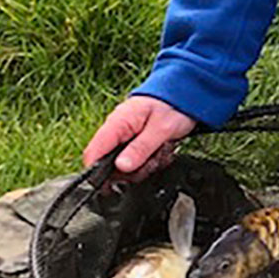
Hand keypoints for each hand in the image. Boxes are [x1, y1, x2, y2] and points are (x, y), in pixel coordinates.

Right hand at [82, 95, 197, 175]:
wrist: (184, 93)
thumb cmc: (173, 105)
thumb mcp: (160, 129)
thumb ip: (140, 148)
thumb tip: (120, 167)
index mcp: (117, 123)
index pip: (94, 152)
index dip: (98, 173)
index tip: (115, 184)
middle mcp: (117, 130)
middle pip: (111, 165)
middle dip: (135, 170)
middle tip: (154, 160)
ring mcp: (125, 136)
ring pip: (127, 166)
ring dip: (146, 165)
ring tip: (162, 151)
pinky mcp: (134, 142)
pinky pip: (138, 161)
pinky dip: (151, 160)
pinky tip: (162, 151)